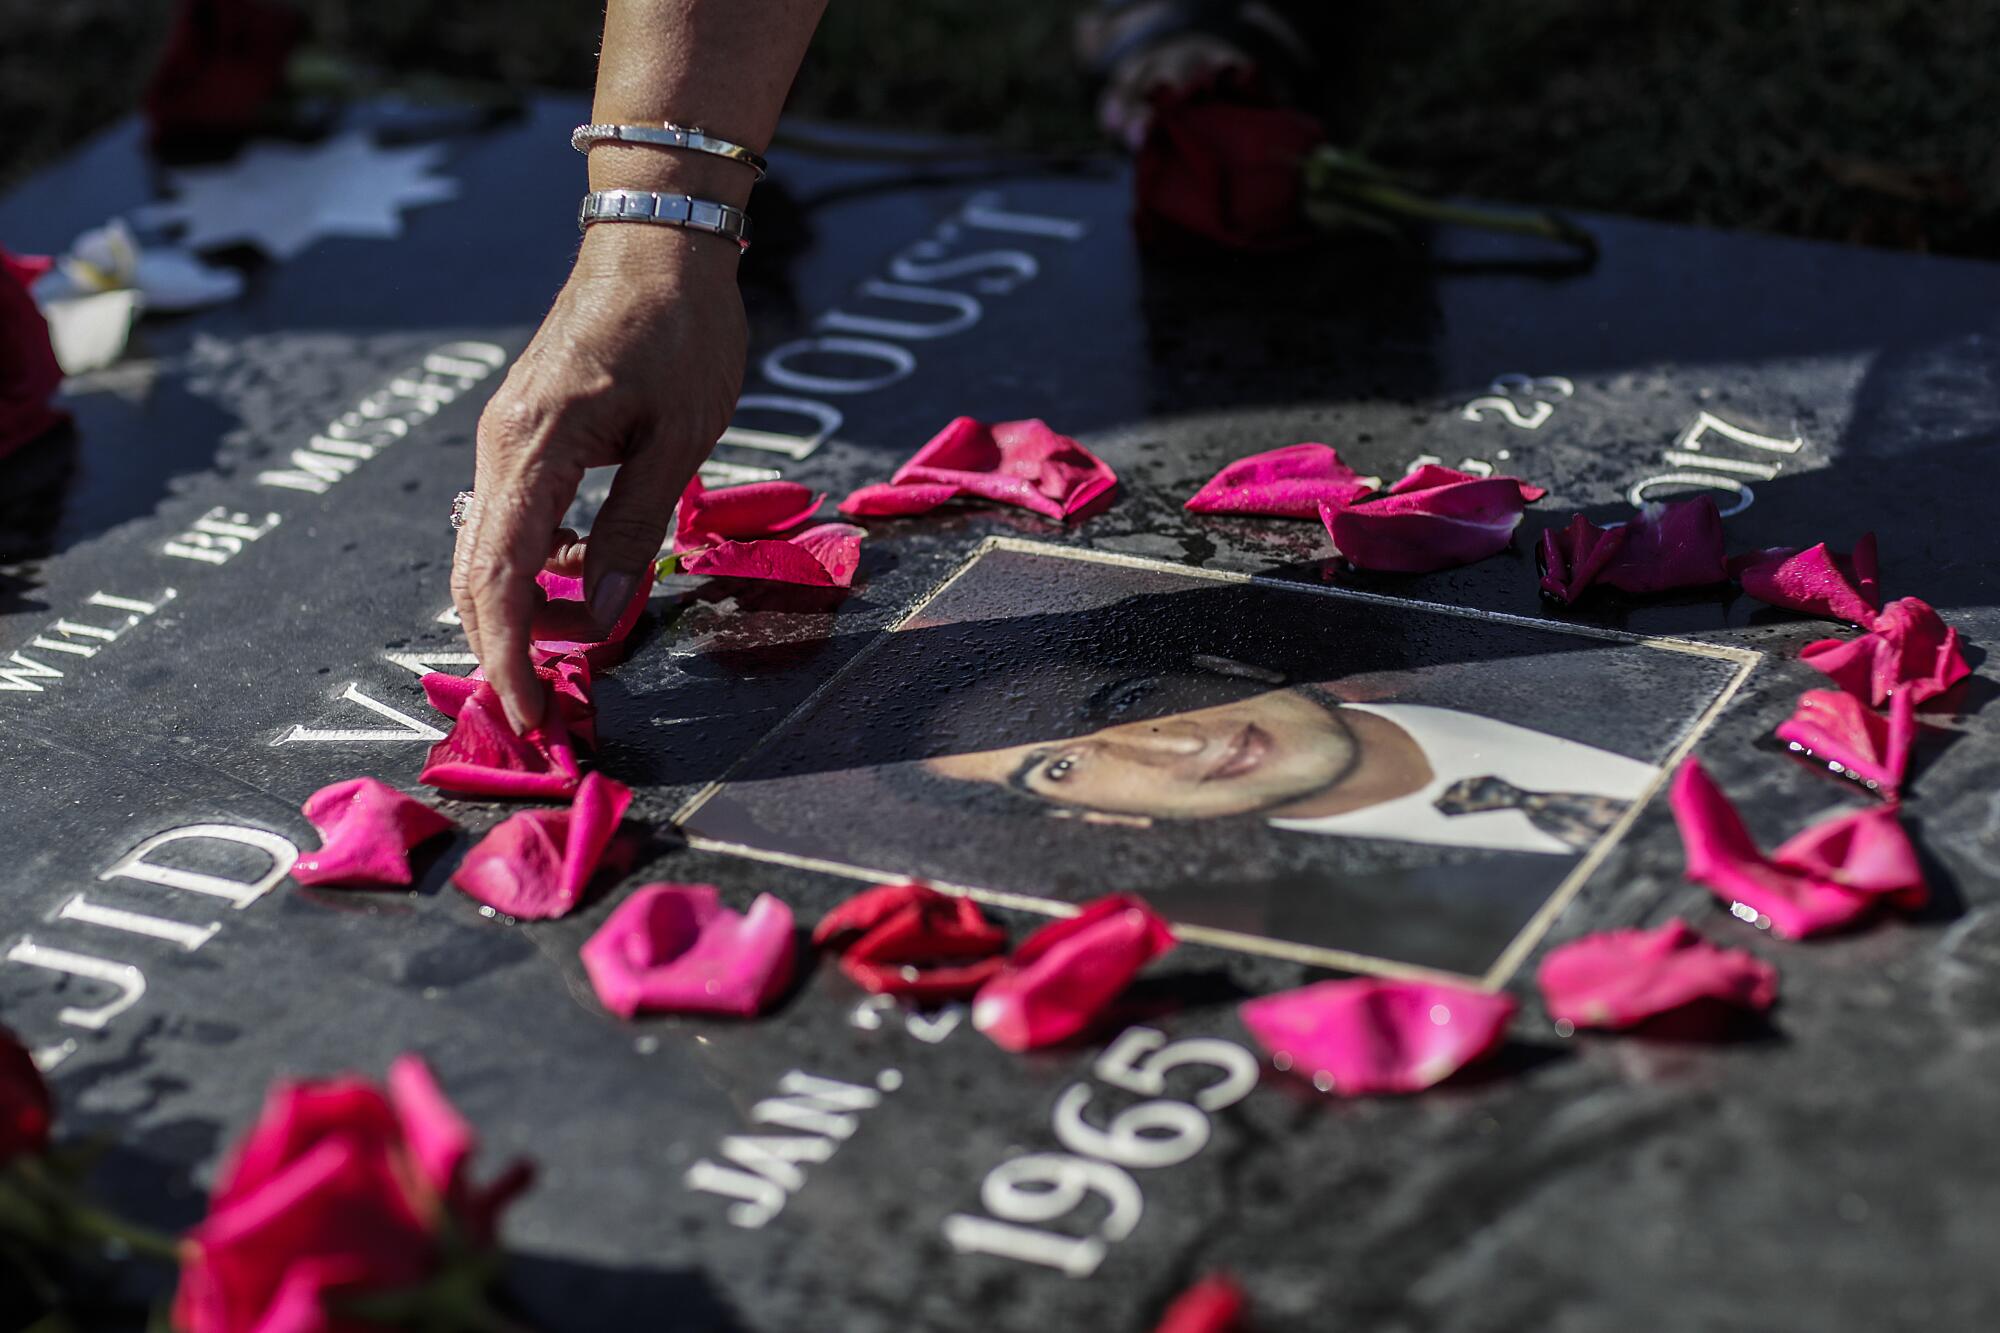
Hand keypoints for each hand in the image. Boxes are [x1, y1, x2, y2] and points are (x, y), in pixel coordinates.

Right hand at [451, 225, 746, 730]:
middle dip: (510, 651)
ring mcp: (504, 438)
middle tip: (556, 709)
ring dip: (527, 610)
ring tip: (587, 644)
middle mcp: (500, 447)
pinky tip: (587, 576)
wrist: (657, 240)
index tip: (533, 719)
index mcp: (533, 447)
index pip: (502, 580)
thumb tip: (601, 618)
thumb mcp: (678, 441)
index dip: (511, 660)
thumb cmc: (681, 331)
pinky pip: (512, 520)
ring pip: (490, 552)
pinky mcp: (523, 433)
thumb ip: (632, 532)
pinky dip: (537, 566)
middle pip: (478, 577)